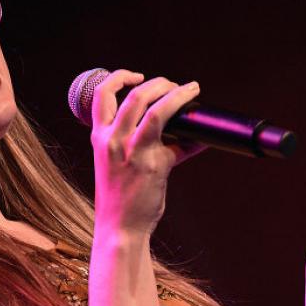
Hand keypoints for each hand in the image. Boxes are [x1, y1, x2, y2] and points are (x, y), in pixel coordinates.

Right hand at [89, 70, 205, 235]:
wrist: (120, 228)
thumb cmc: (122, 199)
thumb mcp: (121, 165)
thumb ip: (149, 146)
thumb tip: (188, 137)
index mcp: (99, 137)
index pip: (102, 94)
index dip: (120, 77)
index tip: (137, 76)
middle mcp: (111, 140)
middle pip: (135, 95)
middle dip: (159, 84)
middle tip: (175, 86)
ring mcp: (131, 151)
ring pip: (155, 108)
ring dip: (176, 94)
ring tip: (190, 91)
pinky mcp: (152, 164)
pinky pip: (179, 139)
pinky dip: (196, 134)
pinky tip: (206, 134)